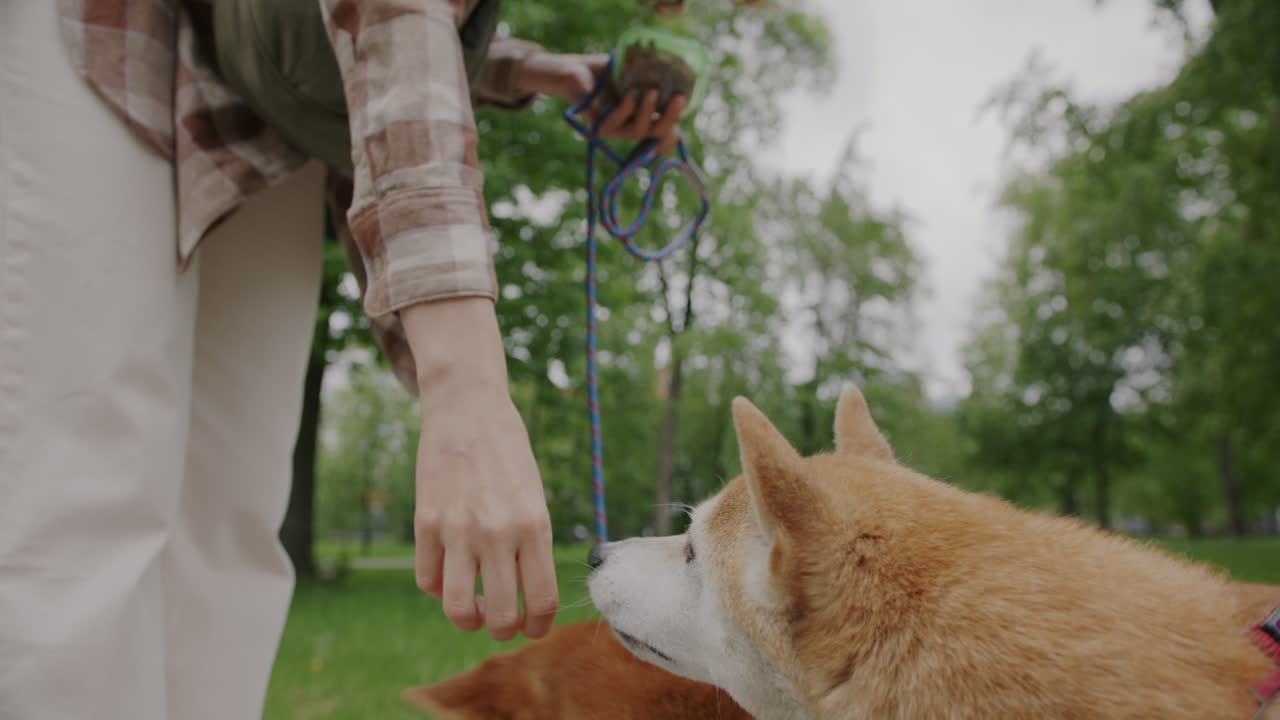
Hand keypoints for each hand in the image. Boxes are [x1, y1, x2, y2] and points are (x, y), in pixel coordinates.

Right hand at [400, 298, 558, 641]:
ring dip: (467, 620)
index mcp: (535, 525)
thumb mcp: (535, 496)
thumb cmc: (508, 453)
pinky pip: (427, 580)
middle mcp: (498, 532)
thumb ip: (532, 544)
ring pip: (457, 608)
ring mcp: (458, 529)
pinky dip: (437, 588)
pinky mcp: (425, 522)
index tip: (533, 627)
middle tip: (502, 622)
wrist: (468, 409)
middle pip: (500, 615)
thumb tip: (526, 595)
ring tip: (472, 611)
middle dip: (503, 630)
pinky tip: (447, 574)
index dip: (538, 626)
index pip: (541, 599)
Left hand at [514, 51, 686, 154]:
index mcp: (640, 117)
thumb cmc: (605, 70)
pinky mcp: (597, 127)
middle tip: (680, 99)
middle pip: (655, 133)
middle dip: (670, 118)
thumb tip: (679, 75)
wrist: (574, 69)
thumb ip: (653, 77)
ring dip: (648, 111)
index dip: (674, 131)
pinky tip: (631, 93)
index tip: (685, 118)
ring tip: (653, 90)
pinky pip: (616, 122)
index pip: (662, 132)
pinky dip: (626, 108)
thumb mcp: (633, 71)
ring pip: (637, 131)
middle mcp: (628, 128)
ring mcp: (613, 130)